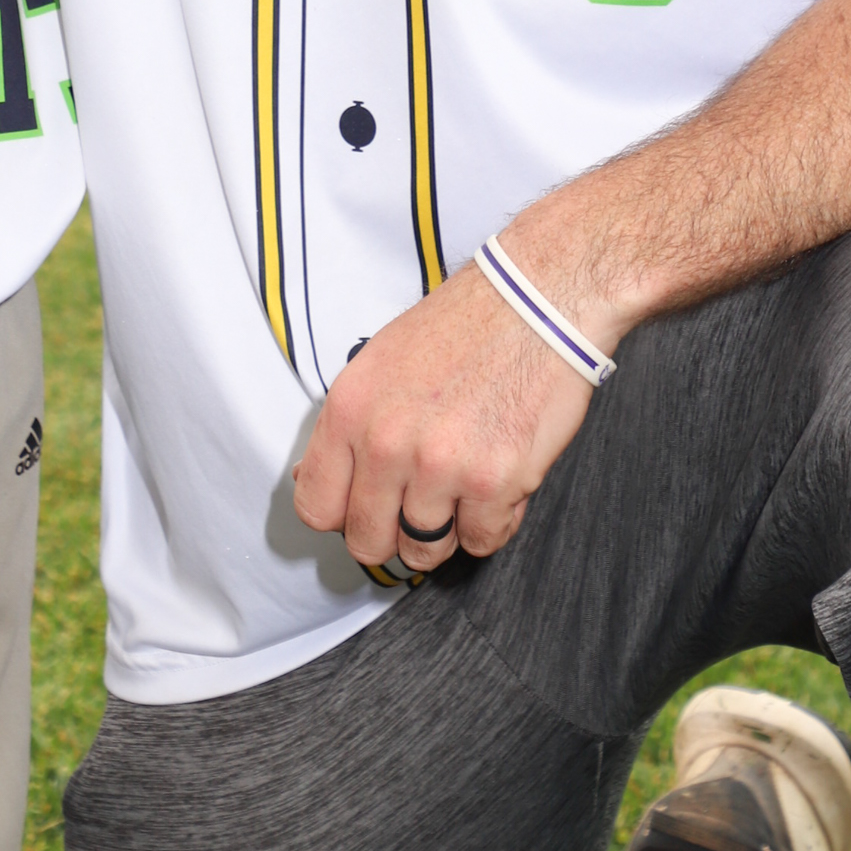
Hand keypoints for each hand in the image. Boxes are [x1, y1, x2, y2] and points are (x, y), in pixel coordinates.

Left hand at [291, 244, 611, 573]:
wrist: (535, 301)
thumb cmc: (464, 327)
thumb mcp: (379, 363)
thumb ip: (348, 427)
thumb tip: (316, 479)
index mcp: (350, 409)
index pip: (315, 506)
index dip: (341, 515)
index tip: (363, 508)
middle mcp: (386, 442)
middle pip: (366, 540)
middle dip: (392, 531)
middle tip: (418, 501)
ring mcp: (439, 466)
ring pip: (423, 550)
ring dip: (444, 529)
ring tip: (461, 483)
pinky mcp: (493, 482)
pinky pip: (482, 542)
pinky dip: (492, 521)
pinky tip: (496, 480)